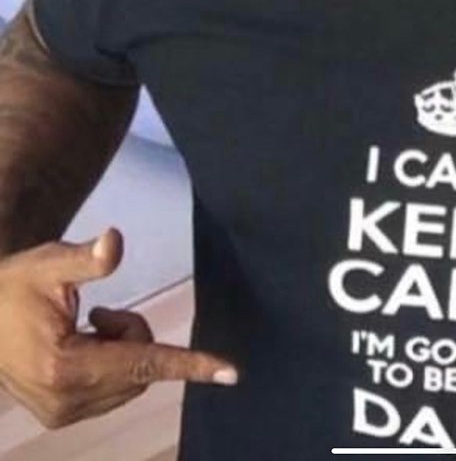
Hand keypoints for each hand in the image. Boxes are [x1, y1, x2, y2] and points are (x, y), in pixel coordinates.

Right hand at [0, 227, 239, 429]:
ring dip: (123, 349)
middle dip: (135, 334)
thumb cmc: (17, 284)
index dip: (191, 364)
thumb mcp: (51, 263)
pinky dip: (111, 363)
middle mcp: (65, 400)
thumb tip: (114, 242)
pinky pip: (113, 390)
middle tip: (99, 311)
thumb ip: (90, 258)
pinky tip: (81, 343)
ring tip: (86, 324)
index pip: (144, 364)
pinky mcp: (59, 415)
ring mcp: (61, 413)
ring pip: (131, 382)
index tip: (231, 372)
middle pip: (142, 370)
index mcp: (65, 366)